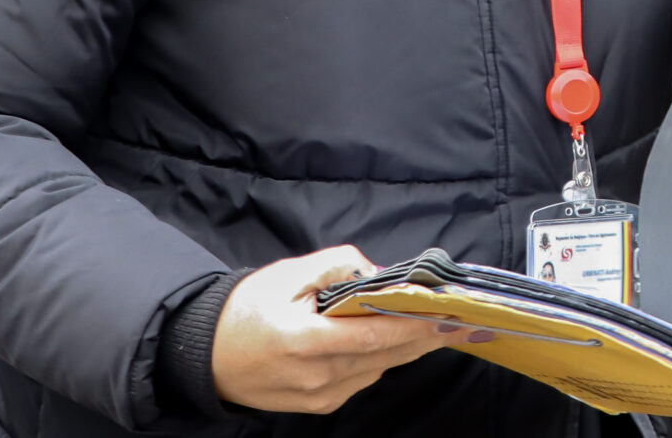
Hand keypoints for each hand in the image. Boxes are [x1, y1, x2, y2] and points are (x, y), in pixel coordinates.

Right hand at [210, 245, 491, 412]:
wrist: (205, 354)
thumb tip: (378, 272)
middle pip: (386, 355)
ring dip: (409, 348)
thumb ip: (335, 265)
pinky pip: (363, 378)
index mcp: (305, 341)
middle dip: (427, 337)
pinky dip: (383, 359)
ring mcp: (320, 395)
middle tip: (466, 323)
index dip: (417, 324)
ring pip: (379, 368)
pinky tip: (401, 342)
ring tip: (443, 328)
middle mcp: (316, 376)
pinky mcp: (320, 405)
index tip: (450, 315)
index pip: (375, 334)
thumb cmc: (246, 309)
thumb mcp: (286, 275)